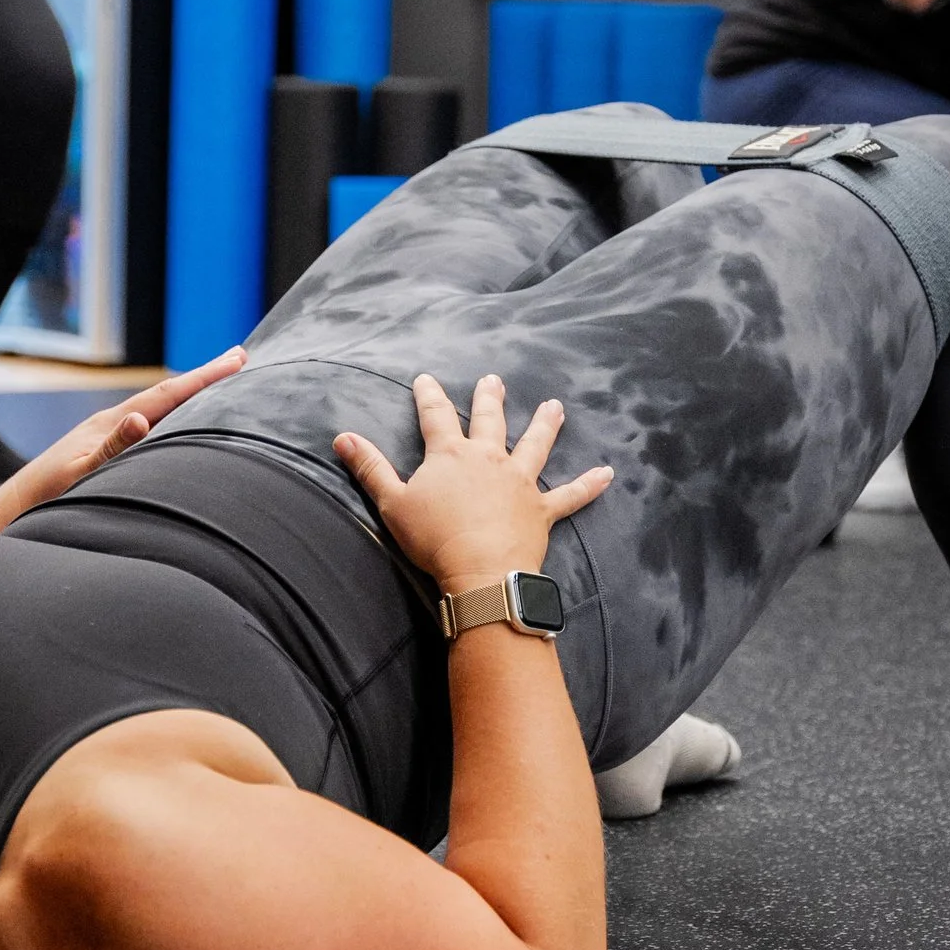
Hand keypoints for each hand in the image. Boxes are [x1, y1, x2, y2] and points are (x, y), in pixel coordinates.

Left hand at [0, 348, 247, 534]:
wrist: (14, 511)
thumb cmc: (45, 498)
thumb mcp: (79, 475)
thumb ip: (110, 449)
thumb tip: (140, 418)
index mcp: (111, 422)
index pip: (166, 394)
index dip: (202, 378)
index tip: (235, 361)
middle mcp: (112, 422)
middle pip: (167, 393)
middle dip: (204, 377)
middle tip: (239, 358)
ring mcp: (109, 434)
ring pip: (159, 407)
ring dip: (190, 394)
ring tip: (219, 383)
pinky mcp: (105, 449)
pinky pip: (150, 426)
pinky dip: (173, 415)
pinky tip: (181, 420)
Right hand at [335, 374, 611, 590]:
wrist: (480, 570)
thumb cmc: (433, 539)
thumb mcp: (392, 502)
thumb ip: (369, 467)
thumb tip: (342, 437)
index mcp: (450, 455)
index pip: (436, 416)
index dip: (429, 396)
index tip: (426, 379)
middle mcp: (488, 459)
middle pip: (490, 421)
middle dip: (490, 398)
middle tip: (494, 380)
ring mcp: (519, 483)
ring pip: (535, 446)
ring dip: (545, 425)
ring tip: (556, 407)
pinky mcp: (541, 510)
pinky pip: (570, 495)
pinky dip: (589, 485)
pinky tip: (608, 474)